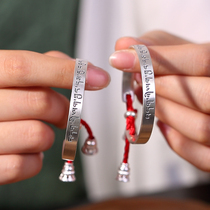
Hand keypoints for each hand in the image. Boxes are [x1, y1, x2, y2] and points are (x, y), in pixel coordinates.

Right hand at [0, 50, 109, 184]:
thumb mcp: (11, 77)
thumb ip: (44, 67)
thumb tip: (84, 69)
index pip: (25, 67)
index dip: (66, 71)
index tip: (99, 77)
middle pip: (41, 103)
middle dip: (64, 110)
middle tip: (65, 114)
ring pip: (39, 135)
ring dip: (48, 135)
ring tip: (38, 131)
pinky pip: (27, 165)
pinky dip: (37, 159)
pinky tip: (27, 150)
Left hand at [109, 30, 209, 171]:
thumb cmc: (197, 71)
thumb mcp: (181, 50)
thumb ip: (156, 46)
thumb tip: (121, 46)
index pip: (201, 60)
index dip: (157, 60)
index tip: (120, 59)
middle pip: (200, 96)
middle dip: (157, 88)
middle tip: (136, 81)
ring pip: (199, 127)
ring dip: (162, 112)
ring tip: (144, 98)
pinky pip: (197, 153)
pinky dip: (173, 139)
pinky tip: (160, 122)